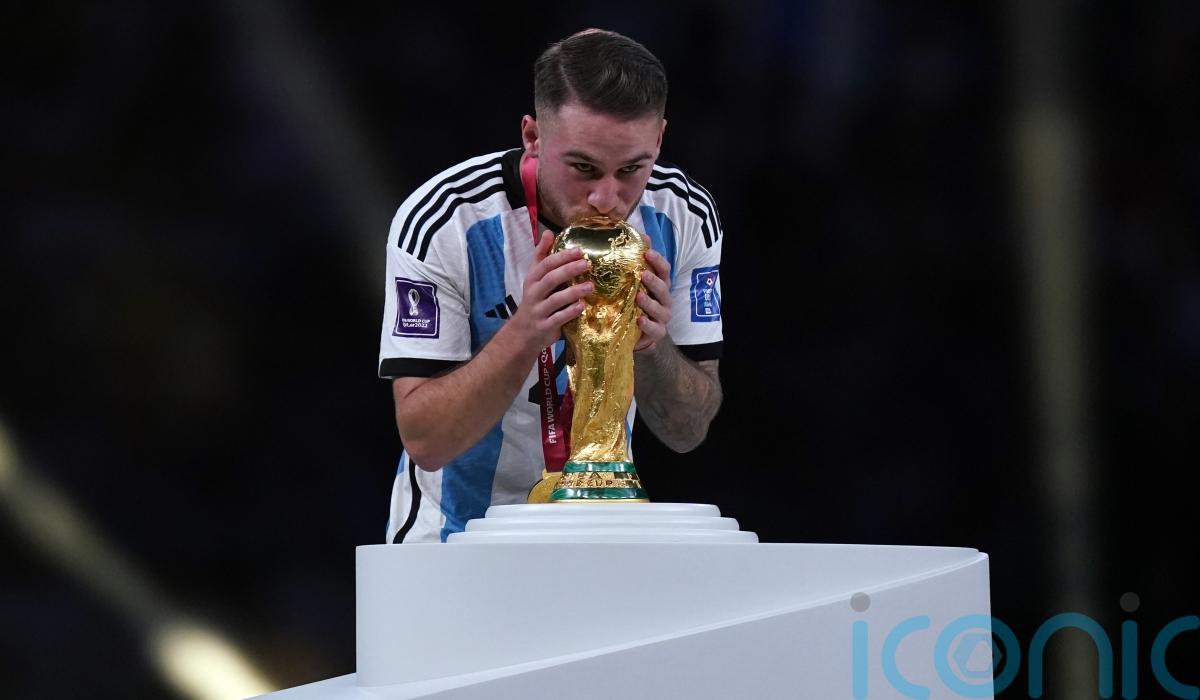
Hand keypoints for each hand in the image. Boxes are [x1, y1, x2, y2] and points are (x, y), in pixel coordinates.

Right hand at [506, 230, 593, 353]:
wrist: (523, 333)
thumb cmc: (535, 300)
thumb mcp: (534, 277)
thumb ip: (542, 256)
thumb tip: (548, 232)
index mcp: (533, 279)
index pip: (546, 264)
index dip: (562, 257)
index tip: (579, 250)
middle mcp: (534, 293)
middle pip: (550, 279)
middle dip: (569, 270)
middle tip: (587, 264)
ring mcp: (539, 310)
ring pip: (556, 299)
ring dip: (574, 292)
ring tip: (590, 286)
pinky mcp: (545, 326)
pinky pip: (558, 318)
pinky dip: (570, 312)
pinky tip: (582, 306)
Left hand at [635, 248, 671, 352]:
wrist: (635, 333)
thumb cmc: (634, 303)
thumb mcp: (633, 283)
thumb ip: (636, 262)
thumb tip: (640, 236)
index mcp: (660, 285)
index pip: (664, 270)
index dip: (657, 260)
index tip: (647, 252)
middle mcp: (664, 300)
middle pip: (664, 288)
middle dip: (654, 281)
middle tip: (642, 274)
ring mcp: (662, 317)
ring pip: (660, 309)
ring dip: (650, 303)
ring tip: (639, 296)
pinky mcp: (657, 333)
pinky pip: (655, 329)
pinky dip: (648, 325)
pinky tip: (639, 320)